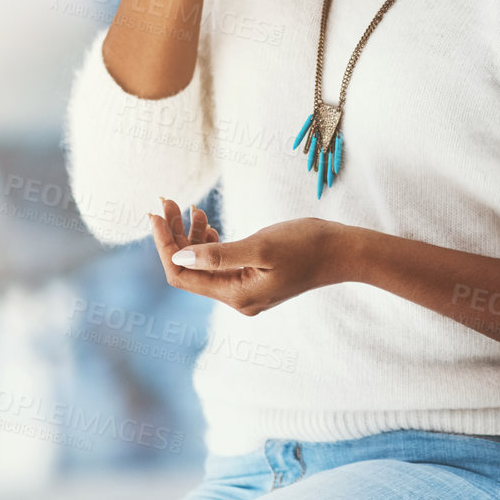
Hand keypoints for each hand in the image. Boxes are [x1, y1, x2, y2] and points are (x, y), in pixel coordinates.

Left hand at [148, 197, 351, 314]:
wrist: (344, 251)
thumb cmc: (307, 245)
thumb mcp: (261, 246)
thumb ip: (219, 254)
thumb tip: (179, 257)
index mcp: (236, 294)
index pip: (183, 274)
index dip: (164, 244)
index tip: (156, 212)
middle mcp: (238, 298)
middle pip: (190, 269)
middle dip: (175, 236)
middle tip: (167, 201)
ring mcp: (246, 289)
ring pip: (204, 264)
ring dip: (191, 236)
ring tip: (187, 207)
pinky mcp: (255, 277)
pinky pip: (221, 262)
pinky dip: (209, 242)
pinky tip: (206, 222)